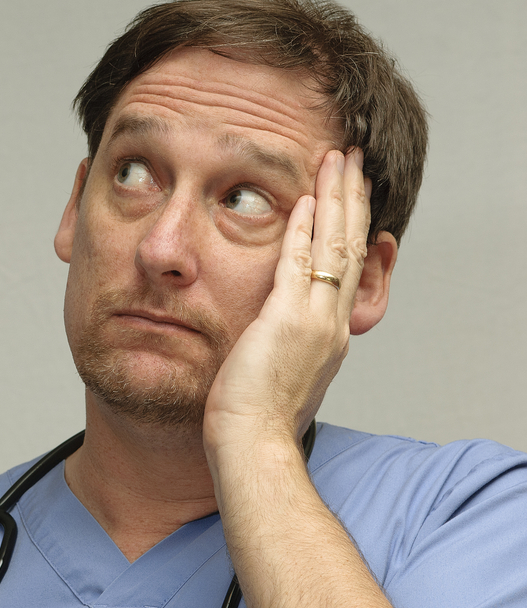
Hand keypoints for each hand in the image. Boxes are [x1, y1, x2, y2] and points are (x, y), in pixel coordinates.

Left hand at [202, 148, 370, 456]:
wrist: (254, 447)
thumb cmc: (256, 421)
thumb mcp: (279, 374)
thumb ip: (281, 344)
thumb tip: (268, 330)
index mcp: (329, 334)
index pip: (346, 266)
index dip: (349, 225)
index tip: (346, 194)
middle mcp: (331, 322)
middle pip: (351, 245)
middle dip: (351, 199)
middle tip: (353, 161)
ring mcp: (313, 320)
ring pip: (334, 245)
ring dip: (334, 198)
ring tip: (337, 160)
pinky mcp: (287, 320)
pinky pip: (298, 263)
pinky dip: (303, 229)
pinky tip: (303, 200)